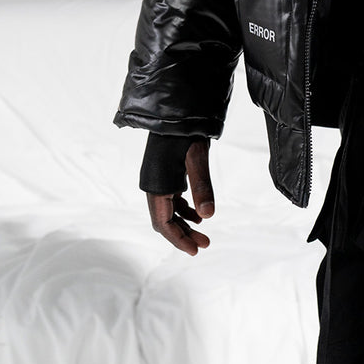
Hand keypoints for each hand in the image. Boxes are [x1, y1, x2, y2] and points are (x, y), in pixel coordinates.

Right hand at [145, 137, 214, 255]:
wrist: (177, 111)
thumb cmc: (186, 132)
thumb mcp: (197, 158)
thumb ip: (202, 186)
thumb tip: (208, 215)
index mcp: (157, 186)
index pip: (163, 224)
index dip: (178, 239)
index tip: (195, 251)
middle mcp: (154, 186)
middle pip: (165, 221)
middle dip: (183, 235)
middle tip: (205, 245)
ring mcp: (159, 180)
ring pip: (169, 211)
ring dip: (185, 224)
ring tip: (204, 234)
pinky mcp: (166, 174)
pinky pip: (172, 200)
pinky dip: (185, 210)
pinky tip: (199, 215)